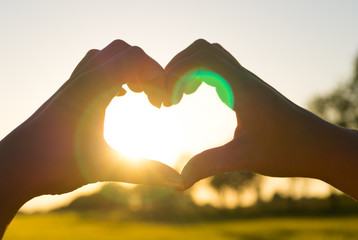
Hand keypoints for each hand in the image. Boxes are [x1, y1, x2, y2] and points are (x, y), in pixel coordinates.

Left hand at [1, 40, 181, 200]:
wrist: (15, 165)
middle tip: (154, 100)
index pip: (134, 58)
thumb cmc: (53, 164)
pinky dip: (116, 75)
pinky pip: (98, 67)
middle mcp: (83, 78)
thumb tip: (177, 182)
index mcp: (93, 88)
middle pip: (124, 51)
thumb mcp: (104, 168)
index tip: (163, 106)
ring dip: (131, 70)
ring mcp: (75, 82)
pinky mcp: (71, 90)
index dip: (157, 77)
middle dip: (147, 71)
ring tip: (140, 95)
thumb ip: (143, 172)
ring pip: (109, 56)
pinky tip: (119, 97)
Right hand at [165, 39, 357, 196]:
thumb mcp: (245, 158)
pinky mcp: (247, 88)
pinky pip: (218, 68)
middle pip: (202, 50)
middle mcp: (243, 78)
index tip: (170, 102)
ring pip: (210, 56)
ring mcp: (245, 80)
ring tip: (178, 95)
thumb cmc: (288, 150)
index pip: (202, 58)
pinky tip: (194, 94)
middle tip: (168, 97)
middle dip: (177, 67)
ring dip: (188, 69)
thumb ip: (209, 165)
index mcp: (242, 88)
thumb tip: (178, 181)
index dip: (177, 73)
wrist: (319, 146)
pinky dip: (199, 75)